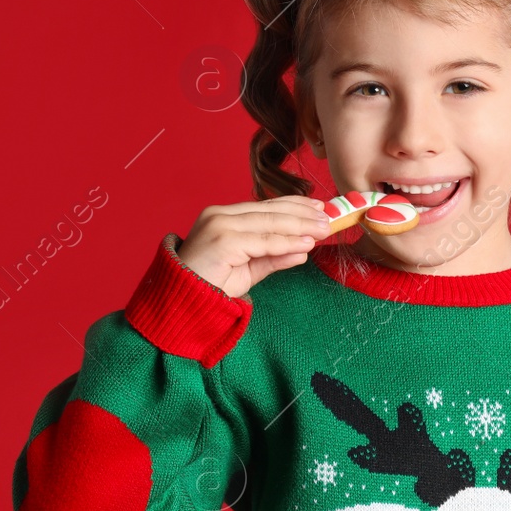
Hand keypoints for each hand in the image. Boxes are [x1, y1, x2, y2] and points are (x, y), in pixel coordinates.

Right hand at [177, 195, 330, 298]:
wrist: (181, 304)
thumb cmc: (209, 287)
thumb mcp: (248, 270)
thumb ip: (273, 257)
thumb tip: (303, 250)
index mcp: (223, 216)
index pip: (265, 207)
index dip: (294, 205)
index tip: (318, 207)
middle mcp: (220, 215)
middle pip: (270, 210)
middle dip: (303, 213)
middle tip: (329, 216)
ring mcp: (220, 225)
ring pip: (270, 222)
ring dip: (301, 226)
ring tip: (324, 228)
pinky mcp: (223, 240)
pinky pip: (264, 241)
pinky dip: (288, 242)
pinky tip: (306, 243)